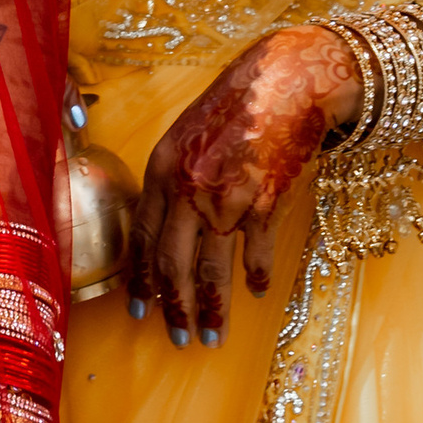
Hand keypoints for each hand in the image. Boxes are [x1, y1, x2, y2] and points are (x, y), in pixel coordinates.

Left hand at [126, 25, 361, 347]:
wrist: (284, 83)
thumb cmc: (234, 107)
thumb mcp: (184, 136)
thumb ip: (170, 180)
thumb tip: (161, 231)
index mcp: (162, 170)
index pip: (143, 239)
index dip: (141, 280)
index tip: (139, 311)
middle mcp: (188, 188)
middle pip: (173, 264)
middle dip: (173, 308)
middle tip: (178, 339)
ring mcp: (227, 198)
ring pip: (212, 270)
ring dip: (212, 309)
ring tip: (213, 337)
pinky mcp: (265, 203)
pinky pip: (256, 254)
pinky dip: (255, 277)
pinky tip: (255, 292)